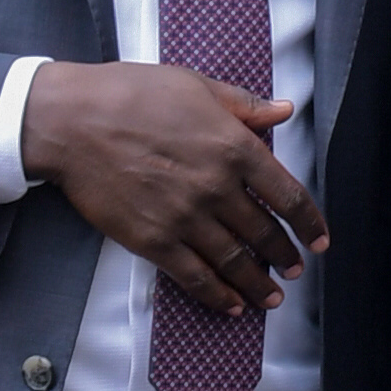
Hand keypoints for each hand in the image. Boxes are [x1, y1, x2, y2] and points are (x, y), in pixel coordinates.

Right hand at [21, 61, 325, 315]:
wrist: (72, 121)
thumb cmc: (131, 94)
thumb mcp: (195, 86)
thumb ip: (243, 105)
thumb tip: (283, 110)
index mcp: (234, 147)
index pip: (288, 194)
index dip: (309, 221)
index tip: (319, 238)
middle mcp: (216, 187)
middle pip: (265, 233)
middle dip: (285, 256)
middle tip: (295, 269)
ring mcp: (185, 218)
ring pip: (235, 262)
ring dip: (259, 285)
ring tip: (274, 298)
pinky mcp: (153, 240)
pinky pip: (195, 276)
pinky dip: (218, 295)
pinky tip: (232, 304)